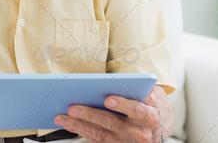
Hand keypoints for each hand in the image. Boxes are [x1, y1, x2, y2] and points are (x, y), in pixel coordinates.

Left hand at [54, 85, 172, 142]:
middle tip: (73, 108)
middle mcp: (137, 133)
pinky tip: (68, 124)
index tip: (108, 99)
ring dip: (79, 125)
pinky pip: (95, 140)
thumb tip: (128, 80)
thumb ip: (143, 90)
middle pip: (112, 123)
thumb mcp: (153, 99)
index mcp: (149, 117)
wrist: (155, 134)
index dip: (123, 105)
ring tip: (62, 117)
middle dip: (91, 115)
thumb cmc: (149, 110)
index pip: (136, 110)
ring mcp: (123, 142)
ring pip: (99, 134)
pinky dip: (80, 132)